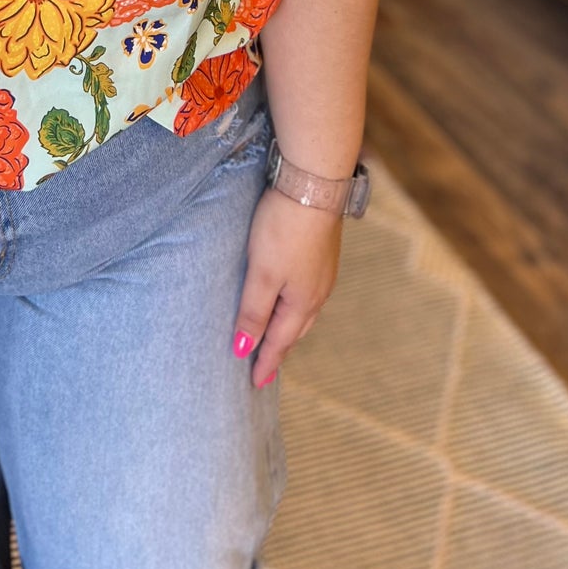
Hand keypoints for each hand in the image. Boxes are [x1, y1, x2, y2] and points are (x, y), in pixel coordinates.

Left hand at [233, 185, 342, 388]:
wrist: (314, 184)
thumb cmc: (285, 229)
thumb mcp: (262, 273)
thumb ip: (253, 311)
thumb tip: (244, 349)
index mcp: (302, 302)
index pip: (280, 341)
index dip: (266, 362)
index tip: (255, 384)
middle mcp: (318, 291)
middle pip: (295, 330)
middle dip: (279, 349)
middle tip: (265, 366)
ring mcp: (323, 271)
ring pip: (304, 311)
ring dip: (288, 327)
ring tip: (276, 336)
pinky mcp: (323, 252)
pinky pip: (308, 291)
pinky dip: (295, 305)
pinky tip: (290, 297)